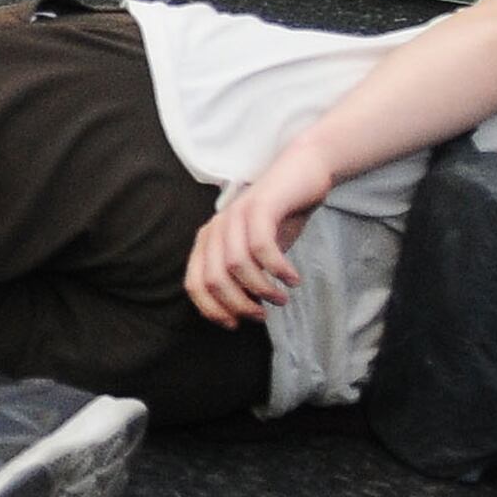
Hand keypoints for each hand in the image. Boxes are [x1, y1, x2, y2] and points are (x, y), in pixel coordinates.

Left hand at [184, 141, 330, 326]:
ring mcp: (236, 215)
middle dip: (238, 305)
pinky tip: (293, 279)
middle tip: (262, 315)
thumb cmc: (279, 218)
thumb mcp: (255, 252)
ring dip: (261, 289)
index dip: (212, 310)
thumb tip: (244, 312)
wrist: (301, 173)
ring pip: (236, 265)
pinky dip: (278, 269)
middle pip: (214, 280)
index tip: (236, 324)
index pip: (194, 284)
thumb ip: (245, 278)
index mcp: (208, 240)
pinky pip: (262, 247)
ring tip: (281, 298)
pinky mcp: (260, 207)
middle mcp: (216, 227)